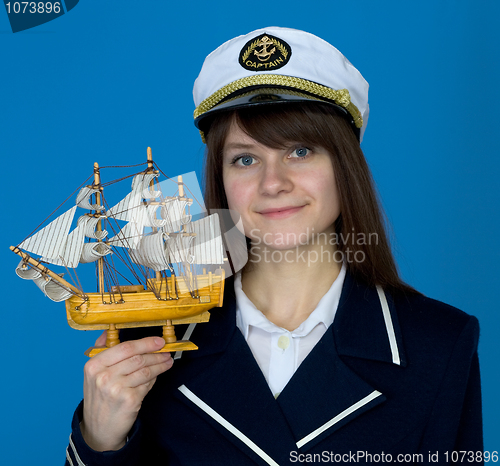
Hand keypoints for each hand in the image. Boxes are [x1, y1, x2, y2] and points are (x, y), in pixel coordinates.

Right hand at [81, 334, 172, 450]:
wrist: (98, 429)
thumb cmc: (100, 397)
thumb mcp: (93, 373)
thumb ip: (102, 351)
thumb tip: (108, 330)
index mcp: (94, 365)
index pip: (125, 347)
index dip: (145, 342)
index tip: (159, 341)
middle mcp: (103, 376)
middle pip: (138, 358)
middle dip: (156, 353)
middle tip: (167, 351)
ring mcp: (115, 389)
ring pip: (145, 370)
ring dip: (160, 365)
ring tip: (167, 362)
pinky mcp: (128, 400)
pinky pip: (147, 384)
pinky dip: (154, 378)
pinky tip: (156, 376)